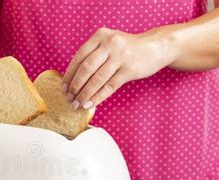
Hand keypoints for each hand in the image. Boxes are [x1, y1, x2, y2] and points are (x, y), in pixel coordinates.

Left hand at [62, 27, 176, 108]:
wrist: (154, 47)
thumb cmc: (126, 49)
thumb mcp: (107, 44)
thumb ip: (92, 56)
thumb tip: (71, 79)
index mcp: (100, 36)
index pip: (79, 57)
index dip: (69, 75)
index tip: (64, 87)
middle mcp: (110, 44)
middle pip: (86, 69)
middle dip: (75, 86)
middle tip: (69, 98)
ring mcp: (121, 56)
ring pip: (97, 80)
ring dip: (85, 94)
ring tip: (77, 103)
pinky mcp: (130, 70)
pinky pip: (109, 87)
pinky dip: (97, 97)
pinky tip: (90, 104)